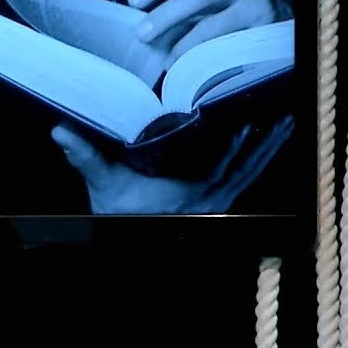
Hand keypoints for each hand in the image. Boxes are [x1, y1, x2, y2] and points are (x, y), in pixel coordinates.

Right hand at [51, 117, 293, 213]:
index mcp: (186, 195)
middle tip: (284, 112)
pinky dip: (257, 160)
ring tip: (285, 123)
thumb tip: (62, 131)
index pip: (218, 170)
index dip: (233, 148)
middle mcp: (208, 201)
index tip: (245, 122)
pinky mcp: (216, 200)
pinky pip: (244, 178)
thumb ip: (86, 157)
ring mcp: (216, 202)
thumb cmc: (119, 214)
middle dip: (265, 141)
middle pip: (246, 169)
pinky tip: (266, 143)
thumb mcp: (102, 185)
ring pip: (250, 174)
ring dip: (268, 149)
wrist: (124, 236)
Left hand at [128, 0, 290, 65]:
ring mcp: (252, 5)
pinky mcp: (262, 29)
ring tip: (167, 60)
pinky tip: (193, 66)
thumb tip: (143, 28)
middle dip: (166, 15)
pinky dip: (207, 57)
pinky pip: (229, 45)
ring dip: (184, 44)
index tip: (133, 1)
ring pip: (213, 23)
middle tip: (142, 34)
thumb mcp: (209, 0)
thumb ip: (181, 9)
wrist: (282, 19)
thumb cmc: (232, 10)